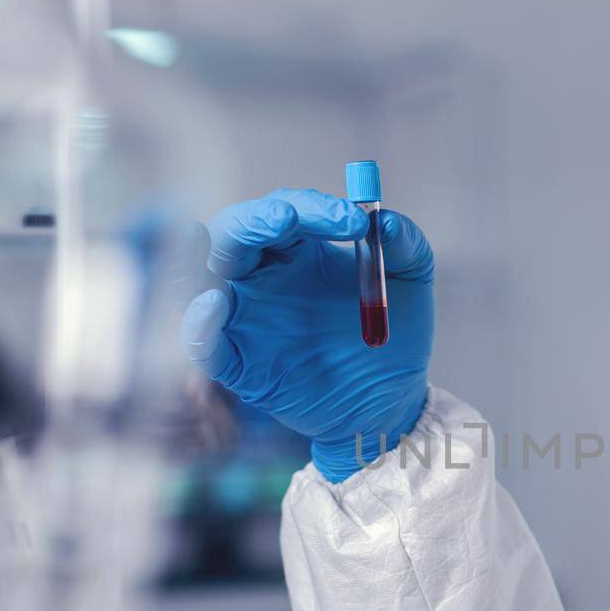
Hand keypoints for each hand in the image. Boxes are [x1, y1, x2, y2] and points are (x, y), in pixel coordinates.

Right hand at [180, 187, 434, 481]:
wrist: (390, 402)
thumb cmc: (394, 337)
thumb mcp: (411, 282)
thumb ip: (405, 244)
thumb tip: (385, 220)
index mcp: (297, 251)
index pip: (284, 211)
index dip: (312, 208)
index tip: (356, 223)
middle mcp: (261, 279)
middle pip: (233, 232)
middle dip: (256, 218)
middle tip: (289, 218)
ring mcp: (245, 320)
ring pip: (202, 277)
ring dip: (206, 253)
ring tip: (214, 240)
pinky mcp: (238, 364)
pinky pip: (203, 344)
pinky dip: (198, 323)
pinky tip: (214, 305)